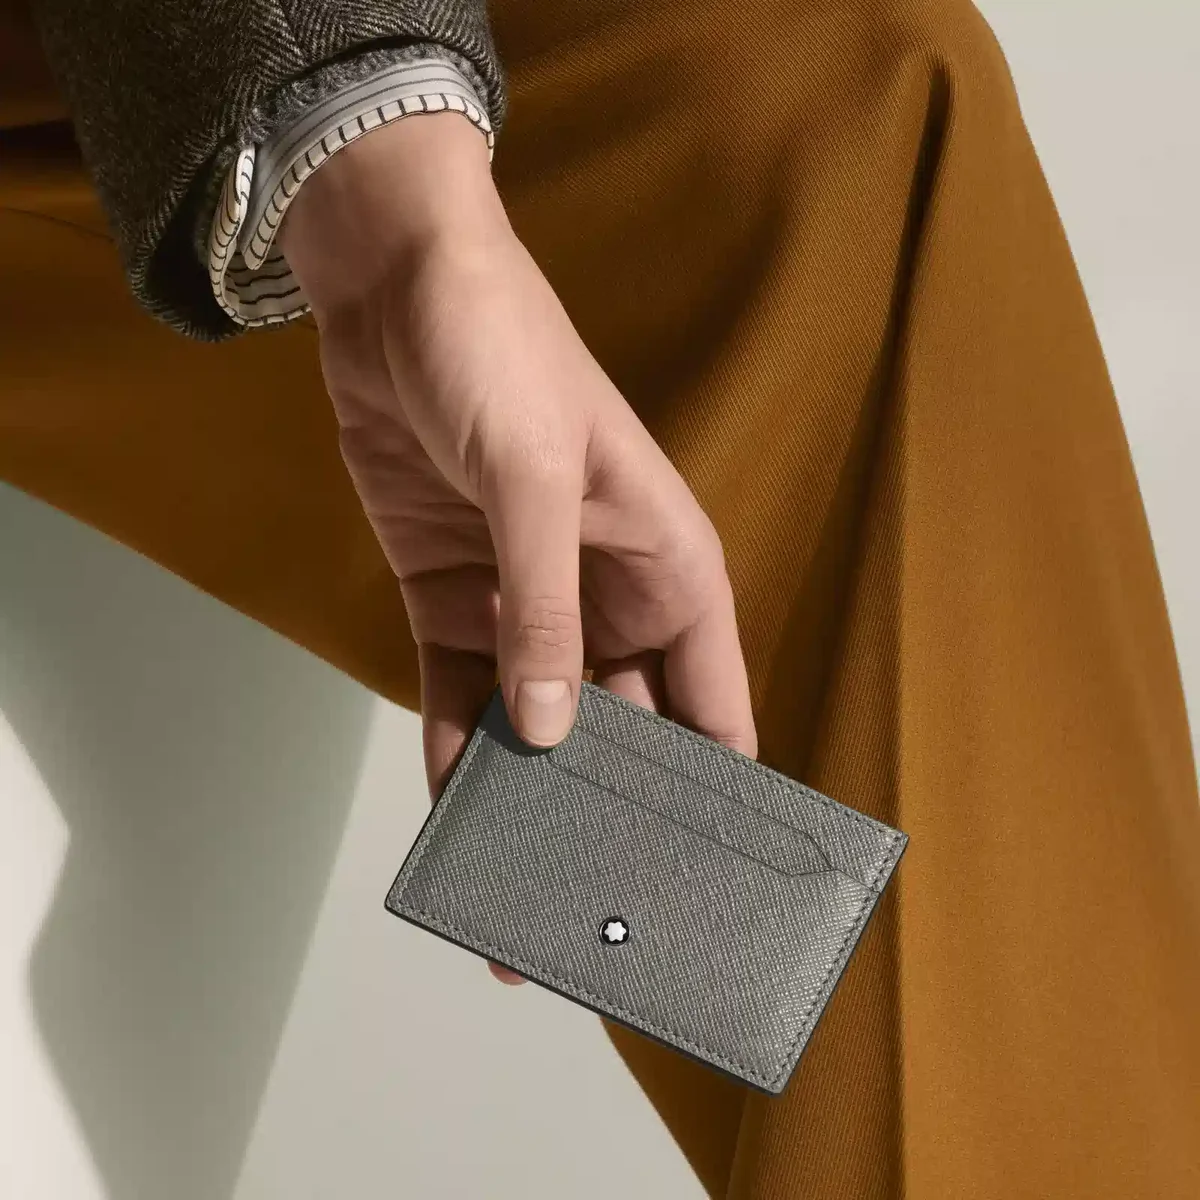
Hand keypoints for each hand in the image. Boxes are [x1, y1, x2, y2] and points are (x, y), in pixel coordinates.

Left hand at [279, 112, 756, 983]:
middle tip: (596, 896)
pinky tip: (451, 808)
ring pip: (537, 722)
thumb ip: (544, 608)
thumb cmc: (502, 352)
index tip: (708, 870)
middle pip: (622, 727)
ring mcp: (525, 604)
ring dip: (527, 790)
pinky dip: (456, 747)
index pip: (711, 699)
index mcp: (667, 567)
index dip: (714, 785)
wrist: (397, 289)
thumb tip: (550, 733)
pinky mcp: (452, 598)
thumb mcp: (536, 478)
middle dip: (610, 805)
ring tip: (517, 879)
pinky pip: (460, 692)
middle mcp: (606, 597)